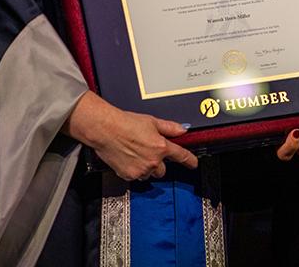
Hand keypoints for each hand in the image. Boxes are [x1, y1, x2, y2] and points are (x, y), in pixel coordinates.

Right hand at [64, 91, 197, 180]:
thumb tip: (182, 130)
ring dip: (146, 168)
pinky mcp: (129, 175)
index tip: (193, 164)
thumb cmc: (125, 123)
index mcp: (161, 146)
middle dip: (158, 163)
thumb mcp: (151, 121)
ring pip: (149, 174)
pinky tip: (127, 158)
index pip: (181, 155)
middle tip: (148, 152)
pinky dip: (134, 170)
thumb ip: (169, 128)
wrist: (105, 129)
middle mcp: (153, 160)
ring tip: (135, 154)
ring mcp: (141, 169)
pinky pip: (136, 177)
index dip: (190, 160)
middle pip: (163, 170)